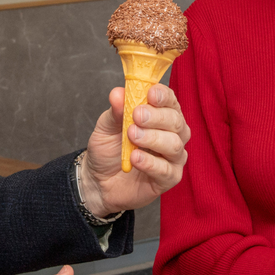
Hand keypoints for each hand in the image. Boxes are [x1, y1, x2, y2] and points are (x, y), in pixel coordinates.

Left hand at [78, 84, 188, 215]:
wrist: (98, 180)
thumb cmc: (108, 150)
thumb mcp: (106, 127)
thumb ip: (116, 111)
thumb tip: (118, 93)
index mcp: (160, 115)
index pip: (169, 100)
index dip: (163, 95)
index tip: (150, 93)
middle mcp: (172, 133)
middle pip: (175, 121)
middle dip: (156, 117)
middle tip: (137, 116)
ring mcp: (173, 156)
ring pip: (174, 144)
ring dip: (152, 138)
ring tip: (132, 136)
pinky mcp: (169, 178)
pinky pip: (167, 170)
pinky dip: (150, 162)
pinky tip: (135, 158)